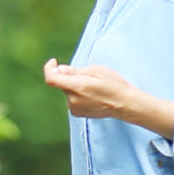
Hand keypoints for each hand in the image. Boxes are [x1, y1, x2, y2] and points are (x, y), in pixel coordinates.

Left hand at [43, 59, 173, 137]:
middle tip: (87, 75)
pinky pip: (71, 99)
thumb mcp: (96, 70)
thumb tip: (59, 69)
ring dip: (74, 85)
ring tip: (93, 87)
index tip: (54, 61)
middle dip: (68, 76)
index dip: (49, 68)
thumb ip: (74, 71)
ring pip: (67, 91)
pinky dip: (77, 94)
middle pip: (61, 83)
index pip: (51, 79)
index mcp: (77, 87)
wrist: (125, 104)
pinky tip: (92, 95)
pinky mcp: (77, 113)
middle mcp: (73, 100)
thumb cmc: (113, 84)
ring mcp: (74, 108)